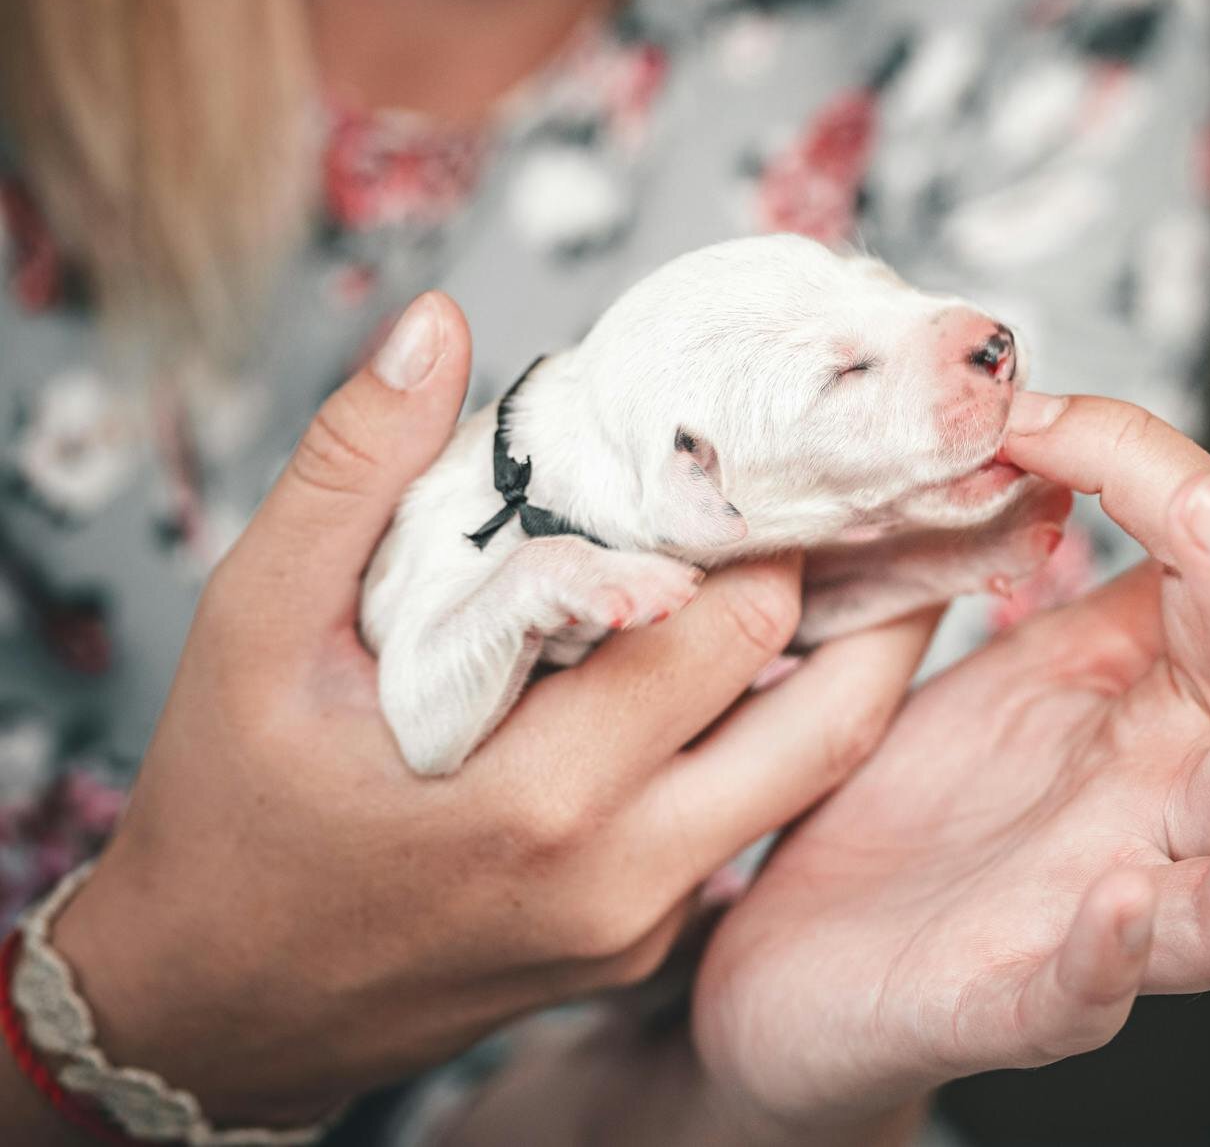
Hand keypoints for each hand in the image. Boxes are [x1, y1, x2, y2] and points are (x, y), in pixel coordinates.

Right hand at [32, 294, 933, 1127]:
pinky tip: (761, 648)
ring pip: (815, 774)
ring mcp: (645, 924)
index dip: (776, 528)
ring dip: (846, 662)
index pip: (732, 631)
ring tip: (856, 554)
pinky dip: (778, 727)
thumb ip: (349, 472)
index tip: (790, 450)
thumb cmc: (229, 815)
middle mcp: (622, 877)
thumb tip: (437, 326)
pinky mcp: (646, 945)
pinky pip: (753, 820)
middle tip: (866, 493)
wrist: (216, 1009)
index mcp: (538, 801)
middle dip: (855, 591)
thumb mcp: (253, 630)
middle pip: (828, 714)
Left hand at [693, 395, 1209, 1135]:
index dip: (1175, 490)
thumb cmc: (919, 816)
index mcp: (1165, 730)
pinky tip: (1112, 905)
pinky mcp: (999, 1008)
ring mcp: (1091, 924)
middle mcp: (1155, 826)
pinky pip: (1082, 1001)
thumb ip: (1150, 578)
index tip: (1049, 418)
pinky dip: (1110, 960)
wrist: (789, 955)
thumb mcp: (1037, 665)